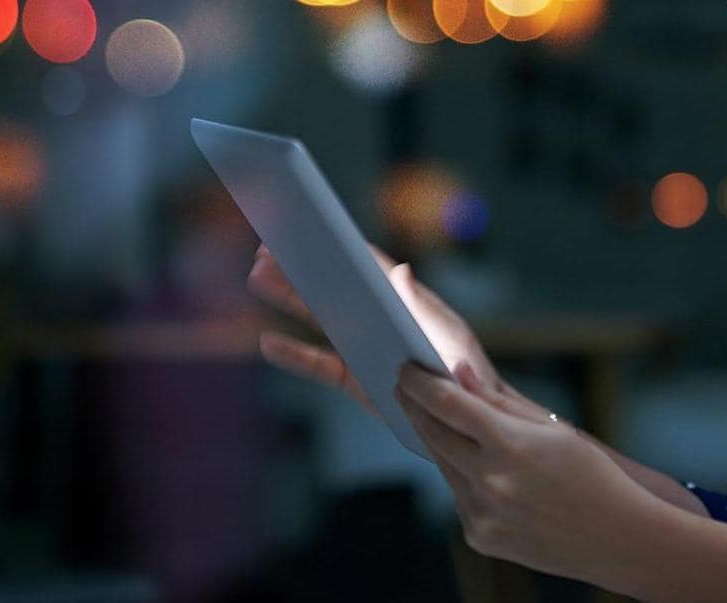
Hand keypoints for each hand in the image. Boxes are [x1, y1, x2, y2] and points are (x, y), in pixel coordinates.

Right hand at [248, 243, 513, 418]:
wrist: (469, 428)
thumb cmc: (470, 379)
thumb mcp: (449, 340)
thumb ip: (420, 308)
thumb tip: (400, 269)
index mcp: (406, 303)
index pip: (370, 266)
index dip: (340, 245)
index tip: (310, 224)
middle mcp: (382, 321)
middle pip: (336, 287)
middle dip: (302, 267)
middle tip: (265, 246)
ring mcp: (366, 350)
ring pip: (322, 320)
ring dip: (290, 300)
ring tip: (256, 278)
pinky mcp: (357, 381)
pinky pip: (320, 364)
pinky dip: (294, 355)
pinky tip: (267, 343)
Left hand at [394, 359, 665, 586]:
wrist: (617, 539)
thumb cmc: (591, 475)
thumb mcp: (553, 429)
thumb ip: (499, 402)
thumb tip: (457, 372)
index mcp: (510, 444)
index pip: (448, 403)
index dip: (420, 383)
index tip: (405, 368)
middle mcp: (489, 480)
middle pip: (434, 433)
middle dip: (416, 408)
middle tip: (403, 387)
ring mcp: (482, 512)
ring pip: (444, 465)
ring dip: (438, 441)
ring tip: (434, 419)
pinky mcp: (480, 536)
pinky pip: (460, 496)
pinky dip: (462, 477)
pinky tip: (471, 464)